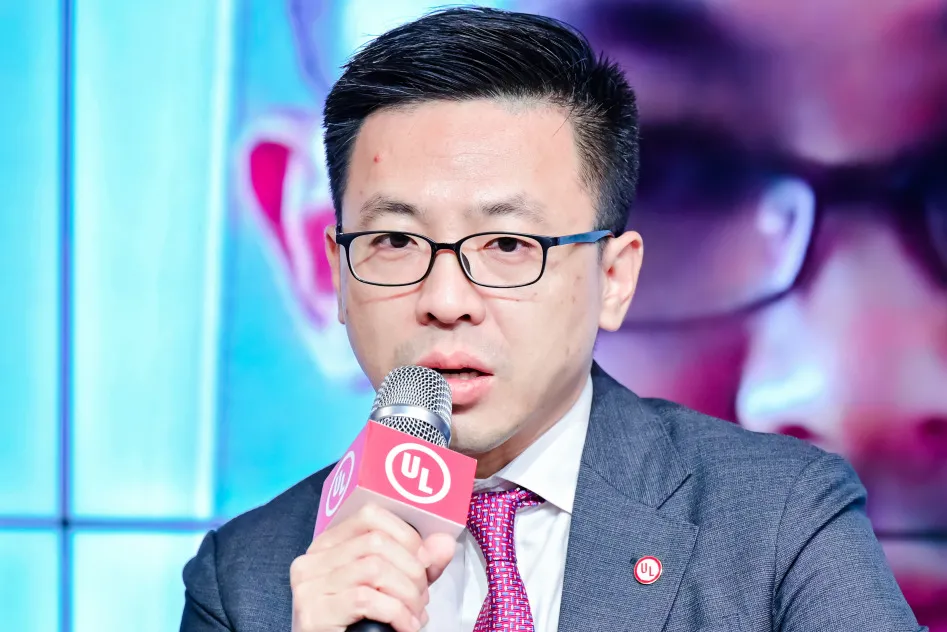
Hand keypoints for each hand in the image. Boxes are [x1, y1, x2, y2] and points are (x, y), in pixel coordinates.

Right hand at [290, 504, 455, 631]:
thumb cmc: (359, 623)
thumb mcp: (391, 586)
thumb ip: (416, 563)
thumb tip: (445, 542)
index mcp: (328, 545)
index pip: (369, 515)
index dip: (405, 535)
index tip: (424, 561)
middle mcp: (311, 560)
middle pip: (376, 542)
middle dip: (412, 569)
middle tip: (423, 597)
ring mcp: (308, 586)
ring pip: (374, 568)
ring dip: (407, 593)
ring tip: (416, 614)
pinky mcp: (313, 613)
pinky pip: (366, 600)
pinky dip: (396, 613)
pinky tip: (405, 627)